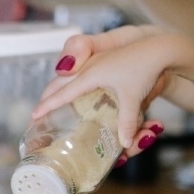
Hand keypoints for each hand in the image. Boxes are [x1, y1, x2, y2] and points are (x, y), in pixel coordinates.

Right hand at [33, 26, 174, 153]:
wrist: (159, 49)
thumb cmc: (145, 68)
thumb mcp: (134, 97)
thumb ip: (127, 121)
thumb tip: (125, 145)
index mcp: (91, 75)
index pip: (63, 92)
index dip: (48, 105)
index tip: (34, 115)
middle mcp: (89, 68)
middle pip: (59, 83)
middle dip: (47, 96)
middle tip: (37, 113)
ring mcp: (95, 63)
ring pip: (68, 77)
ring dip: (58, 90)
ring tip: (49, 103)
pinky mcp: (102, 63)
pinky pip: (80, 74)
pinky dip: (71, 83)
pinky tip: (71, 88)